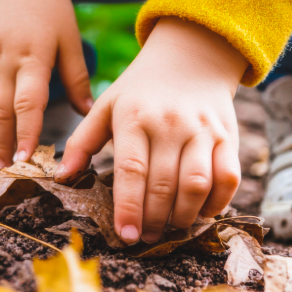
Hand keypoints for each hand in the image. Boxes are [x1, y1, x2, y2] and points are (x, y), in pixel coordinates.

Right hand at [0, 0, 93, 167]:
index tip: (26, 159)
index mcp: (32, 55)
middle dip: (5, 143)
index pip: (28, 103)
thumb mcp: (71, 38)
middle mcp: (4, 58)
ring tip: (3, 155)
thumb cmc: (51, 7)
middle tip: (9, 170)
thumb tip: (87, 113)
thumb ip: (77, 78)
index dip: (26, 133)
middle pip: (1, 110)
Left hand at [56, 18, 247, 243]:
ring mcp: (203, 130)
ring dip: (184, 216)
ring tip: (170, 227)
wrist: (192, 55)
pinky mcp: (228, 136)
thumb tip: (62, 177)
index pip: (131, 170)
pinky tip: (201, 212)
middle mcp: (170, 124)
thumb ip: (83, 141)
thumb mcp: (107, 106)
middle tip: (145, 237)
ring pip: (197, 184)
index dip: (128, 207)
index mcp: (134, 117)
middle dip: (153, 220)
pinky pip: (228, 177)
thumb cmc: (141, 90)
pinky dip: (217, 202)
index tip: (125, 235)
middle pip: (163, 184)